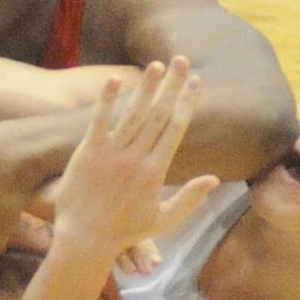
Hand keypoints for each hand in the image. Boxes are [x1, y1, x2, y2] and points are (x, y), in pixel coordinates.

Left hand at [52, 57, 217, 255]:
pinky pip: (99, 121)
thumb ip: (189, 199)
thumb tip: (213, 179)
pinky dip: (106, 100)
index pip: (176, 128)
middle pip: (159, 114)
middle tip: (182, 60)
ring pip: (133, 113)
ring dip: (146, 87)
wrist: (85, 238)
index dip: (187, 102)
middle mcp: (136, 157)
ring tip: (156, 64)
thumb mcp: (163, 222)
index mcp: (156, 171)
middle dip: (172, 85)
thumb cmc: (124, 232)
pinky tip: (113, 79)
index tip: (198, 82)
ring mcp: (112, 153)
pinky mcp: (88, 152)